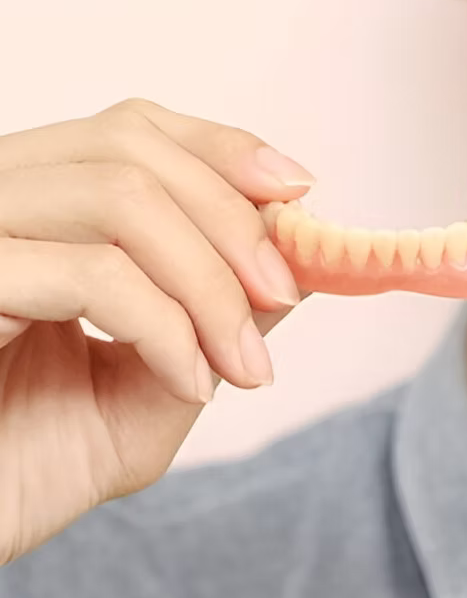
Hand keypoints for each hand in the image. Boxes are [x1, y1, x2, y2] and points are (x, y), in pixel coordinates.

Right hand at [0, 98, 314, 563]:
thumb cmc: (32, 467)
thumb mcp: (161, 383)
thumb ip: (223, 315)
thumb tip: (303, 259)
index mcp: (38, 215)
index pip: (133, 131)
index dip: (224, 151)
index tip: (299, 194)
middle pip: (131, 145)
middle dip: (233, 222)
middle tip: (283, 295)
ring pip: (120, 196)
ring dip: (211, 282)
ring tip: (244, 365)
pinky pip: (93, 273)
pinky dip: (167, 328)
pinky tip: (188, 386)